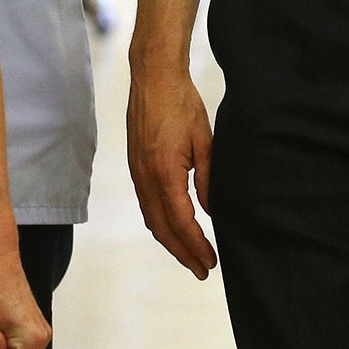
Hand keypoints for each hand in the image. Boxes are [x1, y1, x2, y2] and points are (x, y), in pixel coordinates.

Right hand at [127, 61, 217, 277]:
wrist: (153, 79)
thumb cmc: (181, 104)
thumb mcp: (204, 141)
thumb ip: (208, 179)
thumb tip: (212, 210)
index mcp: (164, 174)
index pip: (182, 222)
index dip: (196, 246)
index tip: (211, 261)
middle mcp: (146, 179)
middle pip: (162, 229)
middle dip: (183, 253)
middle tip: (203, 270)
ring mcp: (137, 174)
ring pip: (151, 219)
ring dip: (170, 242)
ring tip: (190, 256)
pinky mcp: (136, 167)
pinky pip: (146, 205)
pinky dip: (160, 223)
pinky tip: (173, 227)